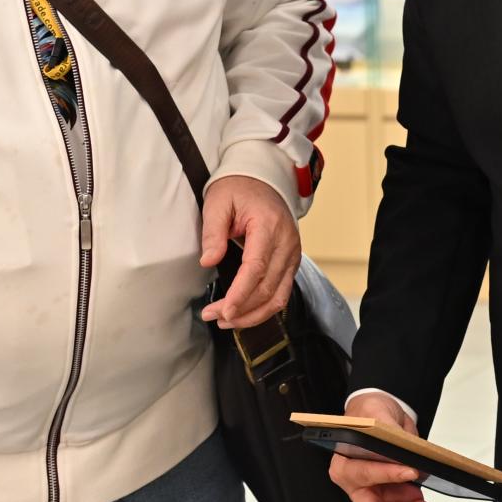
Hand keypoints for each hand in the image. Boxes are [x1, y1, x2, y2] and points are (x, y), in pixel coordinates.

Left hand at [199, 175, 299, 328]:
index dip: (241, 294)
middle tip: (214, 316)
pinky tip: (245, 314)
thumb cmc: (239, 189)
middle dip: (241, 309)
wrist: (263, 179)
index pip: (257, 268)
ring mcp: (293, 253)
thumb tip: (209, 261)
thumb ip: (213, 232)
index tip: (223, 310)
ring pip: (279, 296)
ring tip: (227, 321)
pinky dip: (265, 308)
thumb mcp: (218, 202)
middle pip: (268, 287)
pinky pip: (282, 292)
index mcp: (269, 225)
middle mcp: (287, 242)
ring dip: (254, 314)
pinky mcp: (292, 261)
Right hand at [328, 391, 455, 501]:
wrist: (383, 415)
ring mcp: (381, 493)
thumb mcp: (375, 414)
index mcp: (346, 467)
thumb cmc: (370, 414)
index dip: (386, 475)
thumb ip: (386, 431)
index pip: (364, 475)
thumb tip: (400, 445)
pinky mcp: (398, 495)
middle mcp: (362, 486)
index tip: (410, 472)